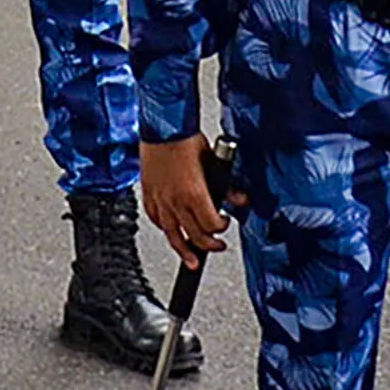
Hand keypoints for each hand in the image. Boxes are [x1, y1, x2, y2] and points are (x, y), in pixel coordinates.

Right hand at [140, 135, 230, 263]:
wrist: (163, 127)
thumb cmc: (186, 140)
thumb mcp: (214, 162)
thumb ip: (227, 186)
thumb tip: (240, 199)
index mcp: (193, 195)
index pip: (211, 226)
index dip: (221, 229)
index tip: (224, 225)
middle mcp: (175, 201)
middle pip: (194, 235)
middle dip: (208, 245)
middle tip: (215, 247)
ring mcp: (160, 200)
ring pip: (172, 234)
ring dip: (183, 250)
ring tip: (191, 261)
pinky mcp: (149, 195)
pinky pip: (156, 220)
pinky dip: (164, 228)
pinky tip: (169, 232)